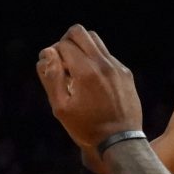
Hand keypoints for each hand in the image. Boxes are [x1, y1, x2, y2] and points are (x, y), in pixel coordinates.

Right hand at [37, 25, 143, 148]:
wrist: (120, 140)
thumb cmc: (86, 127)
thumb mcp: (60, 107)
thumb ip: (51, 77)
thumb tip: (47, 53)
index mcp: (86, 71)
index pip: (63, 44)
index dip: (52, 54)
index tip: (51, 69)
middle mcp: (104, 64)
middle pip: (80, 32)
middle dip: (66, 42)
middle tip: (62, 61)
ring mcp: (117, 67)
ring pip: (95, 40)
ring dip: (81, 48)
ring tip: (75, 69)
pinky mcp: (126, 73)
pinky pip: (107, 55)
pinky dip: (95, 59)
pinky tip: (91, 81)